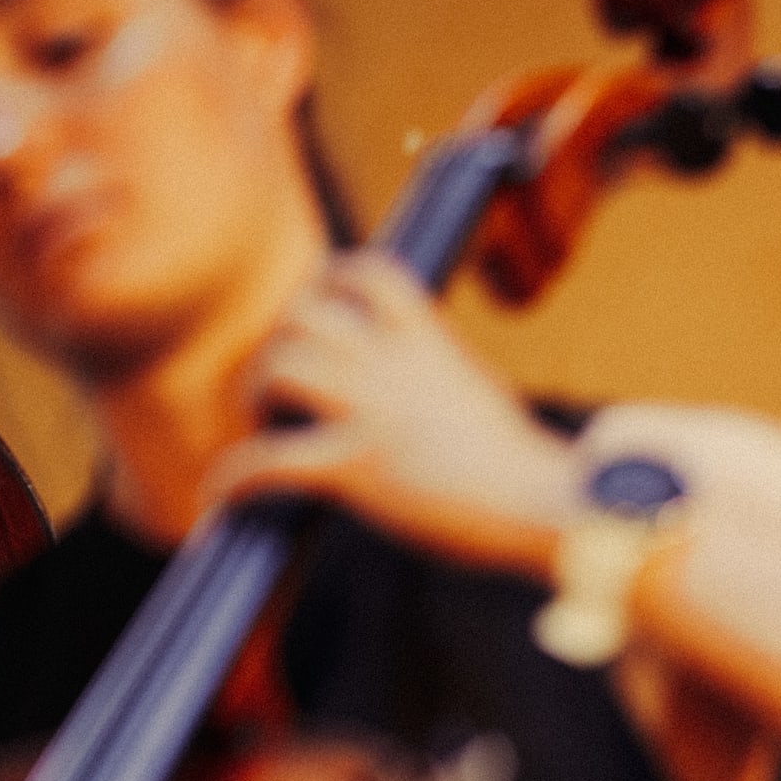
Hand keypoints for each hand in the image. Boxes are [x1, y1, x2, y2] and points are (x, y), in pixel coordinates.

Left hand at [199, 251, 576, 572]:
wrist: (554, 508)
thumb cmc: (534, 472)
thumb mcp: (485, 397)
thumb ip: (444, 377)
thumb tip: (431, 387)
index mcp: (433, 342)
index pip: (367, 272)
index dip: (330, 281)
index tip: (318, 304)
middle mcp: (396, 364)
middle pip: (303, 313)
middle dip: (280, 341)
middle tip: (282, 381)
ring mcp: (373, 413)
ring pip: (279, 366)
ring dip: (257, 393)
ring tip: (265, 422)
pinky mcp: (357, 468)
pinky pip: (269, 460)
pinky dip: (236, 477)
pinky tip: (225, 495)